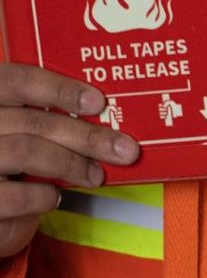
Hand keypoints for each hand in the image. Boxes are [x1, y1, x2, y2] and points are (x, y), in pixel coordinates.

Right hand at [0, 63, 139, 258]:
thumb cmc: (4, 166)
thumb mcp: (21, 133)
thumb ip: (45, 120)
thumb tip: (105, 123)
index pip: (16, 80)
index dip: (58, 88)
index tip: (98, 102)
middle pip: (32, 121)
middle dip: (86, 136)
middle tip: (123, 149)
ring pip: (26, 151)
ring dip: (71, 164)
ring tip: (95, 176)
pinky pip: (14, 194)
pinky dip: (42, 196)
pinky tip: (53, 197)